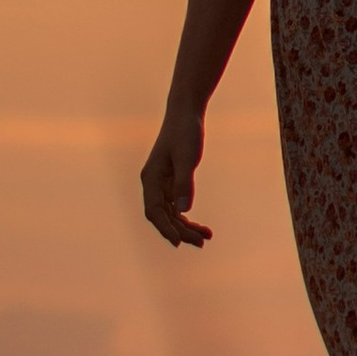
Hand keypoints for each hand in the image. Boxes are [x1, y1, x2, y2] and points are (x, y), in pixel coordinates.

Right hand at [141, 100, 212, 247]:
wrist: (186, 112)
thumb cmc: (185, 132)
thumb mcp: (187, 157)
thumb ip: (184, 183)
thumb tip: (184, 211)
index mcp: (150, 178)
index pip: (154, 211)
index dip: (165, 229)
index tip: (179, 242)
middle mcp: (153, 184)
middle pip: (163, 217)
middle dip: (181, 232)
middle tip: (202, 242)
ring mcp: (162, 184)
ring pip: (171, 214)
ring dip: (186, 228)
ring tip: (205, 238)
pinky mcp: (172, 182)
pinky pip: (177, 207)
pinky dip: (188, 218)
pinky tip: (202, 228)